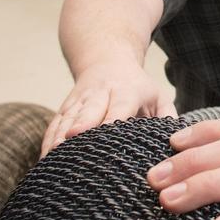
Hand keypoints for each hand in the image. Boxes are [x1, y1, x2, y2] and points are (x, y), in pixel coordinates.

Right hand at [42, 63, 175, 156]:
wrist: (105, 59)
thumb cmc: (137, 86)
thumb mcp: (157, 95)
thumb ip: (167, 116)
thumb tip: (175, 141)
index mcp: (127, 91)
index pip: (120, 106)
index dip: (112, 118)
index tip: (106, 131)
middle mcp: (100, 94)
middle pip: (89, 109)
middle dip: (81, 124)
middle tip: (72, 139)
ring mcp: (79, 100)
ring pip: (67, 118)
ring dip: (59, 137)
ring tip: (53, 159)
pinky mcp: (65, 108)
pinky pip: (54, 125)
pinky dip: (48, 141)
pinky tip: (44, 161)